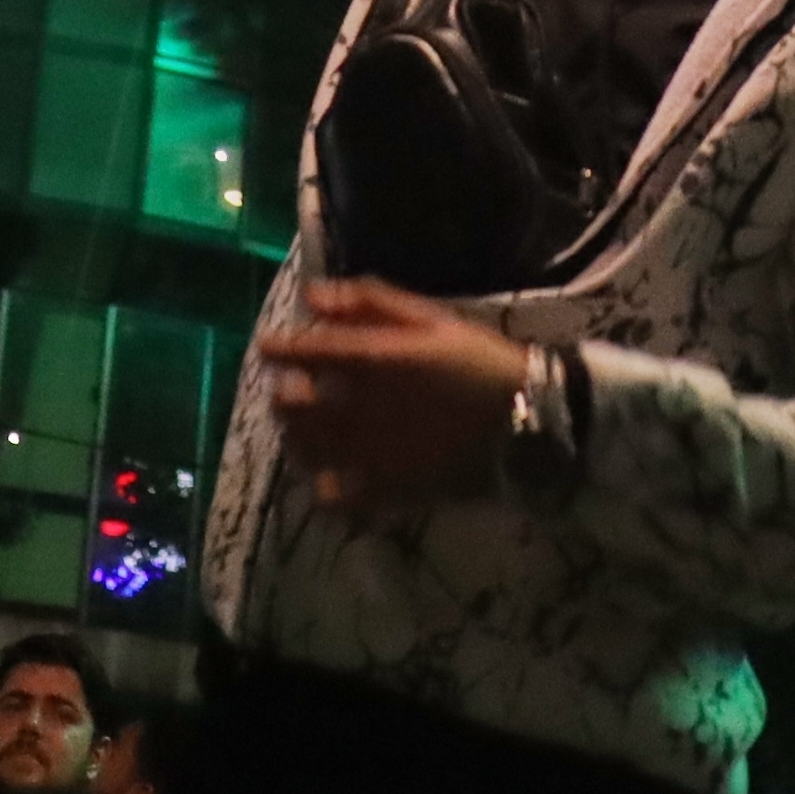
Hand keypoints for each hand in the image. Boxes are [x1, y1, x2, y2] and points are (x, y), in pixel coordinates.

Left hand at [255, 277, 529, 511]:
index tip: (266, 345)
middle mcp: (362, 410)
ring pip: (306, 451)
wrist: (528, 421)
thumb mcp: (430, 319)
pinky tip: (330, 474)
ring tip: (303, 430)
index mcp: (374, 362)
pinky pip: (334, 497)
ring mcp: (371, 456)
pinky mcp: (387, 492)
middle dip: (283, 393)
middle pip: (294, 406)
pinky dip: (323, 486)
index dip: (278, 348)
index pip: (306, 354)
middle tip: (289, 388)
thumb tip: (312, 296)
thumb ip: (370, 303)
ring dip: (295, 436)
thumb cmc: (480, 361)